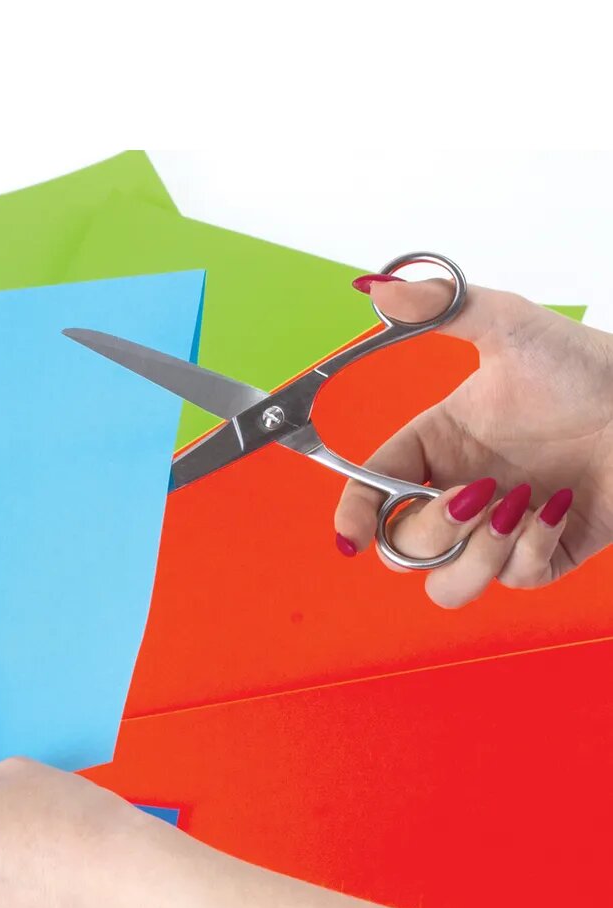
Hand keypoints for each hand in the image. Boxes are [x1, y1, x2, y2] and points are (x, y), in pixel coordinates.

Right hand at [334, 276, 612, 606]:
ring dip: (475, 556)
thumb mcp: (509, 326)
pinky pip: (514, 582)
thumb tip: (376, 288)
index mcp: (437, 447)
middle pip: (404, 550)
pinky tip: (558, 507)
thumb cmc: (588, 367)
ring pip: (449, 585)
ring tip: (517, 507)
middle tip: (474, 495)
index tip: (353, 534)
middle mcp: (460, 494)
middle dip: (430, 533)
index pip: (373, 492)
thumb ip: (437, 307)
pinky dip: (533, 550)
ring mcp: (500, 531)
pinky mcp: (544, 558)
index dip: (356, 517)